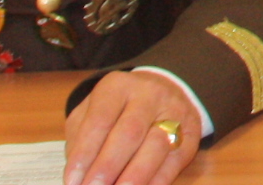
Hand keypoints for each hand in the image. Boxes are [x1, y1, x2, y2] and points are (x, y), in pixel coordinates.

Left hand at [62, 67, 201, 184]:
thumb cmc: (115, 111)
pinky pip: (175, 160)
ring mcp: (174, 111)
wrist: (162, 92)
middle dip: (108, 167)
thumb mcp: (90, 114)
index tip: (73, 181)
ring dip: (135, 176)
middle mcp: (148, 94)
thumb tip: (78, 178)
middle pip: (129, 132)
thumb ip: (80, 142)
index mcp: (116, 87)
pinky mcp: (190, 133)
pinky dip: (157, 181)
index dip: (85, 154)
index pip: (99, 120)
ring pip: (156, 145)